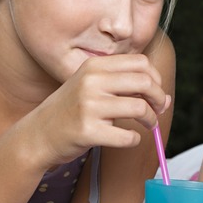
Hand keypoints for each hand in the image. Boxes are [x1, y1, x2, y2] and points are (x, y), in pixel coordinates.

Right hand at [27, 54, 169, 165]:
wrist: (38, 134)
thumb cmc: (71, 110)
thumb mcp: (92, 86)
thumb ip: (126, 86)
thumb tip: (165, 98)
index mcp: (94, 66)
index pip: (141, 63)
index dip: (155, 79)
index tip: (155, 93)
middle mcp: (91, 82)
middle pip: (145, 83)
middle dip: (159, 98)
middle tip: (158, 110)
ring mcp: (88, 106)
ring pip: (140, 109)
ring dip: (151, 120)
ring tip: (148, 125)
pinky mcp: (88, 131)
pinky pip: (128, 136)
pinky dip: (134, 139)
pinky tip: (128, 138)